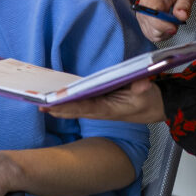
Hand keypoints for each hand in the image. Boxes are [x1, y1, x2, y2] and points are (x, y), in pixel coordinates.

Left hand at [45, 78, 165, 123]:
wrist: (156, 108)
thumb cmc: (150, 101)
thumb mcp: (149, 93)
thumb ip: (142, 88)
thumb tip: (140, 84)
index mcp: (109, 109)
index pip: (86, 108)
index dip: (70, 106)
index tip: (55, 104)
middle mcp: (101, 110)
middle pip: (75, 110)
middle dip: (58, 108)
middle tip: (39, 105)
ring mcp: (99, 108)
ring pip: (76, 109)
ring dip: (60, 107)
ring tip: (41, 103)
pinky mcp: (100, 103)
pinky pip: (80, 104)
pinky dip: (68, 102)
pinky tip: (56, 98)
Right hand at [138, 0, 194, 41]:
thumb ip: (185, 3)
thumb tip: (181, 17)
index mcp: (153, 0)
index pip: (155, 22)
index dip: (167, 28)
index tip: (177, 25)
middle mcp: (143, 8)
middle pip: (153, 31)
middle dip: (168, 30)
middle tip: (176, 18)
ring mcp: (141, 15)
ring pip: (152, 35)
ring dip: (165, 32)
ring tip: (172, 20)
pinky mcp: (142, 19)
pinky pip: (150, 33)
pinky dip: (160, 33)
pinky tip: (166, 24)